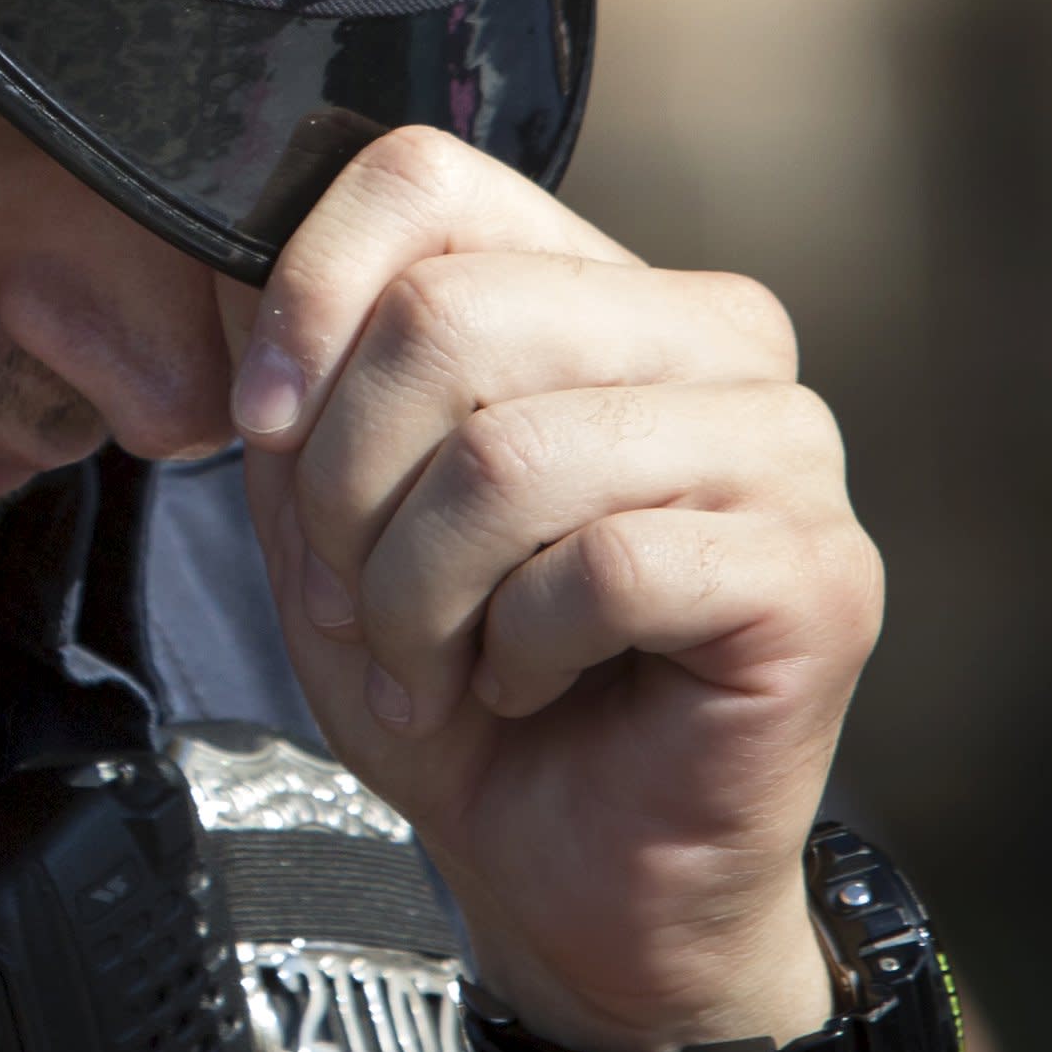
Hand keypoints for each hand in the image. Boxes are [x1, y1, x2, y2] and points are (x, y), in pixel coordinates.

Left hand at [214, 128, 878, 1051]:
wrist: (568, 874)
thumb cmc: (460, 681)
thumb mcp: (330, 509)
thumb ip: (301, 376)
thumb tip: (235, 261)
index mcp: (598, 285)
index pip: (423, 176)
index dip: (307, 297)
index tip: (264, 431)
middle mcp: (717, 335)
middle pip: (447, 318)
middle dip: (350, 491)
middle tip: (359, 603)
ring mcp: (786, 449)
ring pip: (510, 454)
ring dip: (419, 593)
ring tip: (431, 663)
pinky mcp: (817, 574)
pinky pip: (598, 567)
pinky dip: (516, 650)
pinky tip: (529, 684)